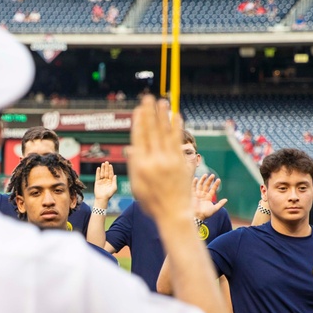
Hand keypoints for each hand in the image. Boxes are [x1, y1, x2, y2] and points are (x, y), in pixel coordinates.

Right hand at [93, 162, 116, 203]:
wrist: (102, 198)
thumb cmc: (109, 194)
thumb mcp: (114, 188)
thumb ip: (114, 181)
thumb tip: (115, 175)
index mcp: (111, 181)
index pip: (111, 174)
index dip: (111, 169)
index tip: (110, 165)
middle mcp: (106, 180)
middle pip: (106, 172)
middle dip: (106, 167)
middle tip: (106, 162)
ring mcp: (102, 181)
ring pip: (102, 173)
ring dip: (102, 168)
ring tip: (103, 164)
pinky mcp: (97, 182)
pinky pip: (97, 176)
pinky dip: (98, 172)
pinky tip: (98, 168)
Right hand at [128, 95, 192, 222]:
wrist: (174, 214)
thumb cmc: (153, 203)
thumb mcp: (137, 186)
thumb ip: (134, 166)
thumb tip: (132, 148)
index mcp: (140, 166)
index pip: (139, 138)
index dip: (139, 122)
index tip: (139, 110)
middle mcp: (154, 161)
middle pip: (151, 131)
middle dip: (149, 113)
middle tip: (147, 98)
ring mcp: (168, 161)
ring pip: (165, 133)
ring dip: (163, 115)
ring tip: (161, 101)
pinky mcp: (180, 162)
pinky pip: (177, 141)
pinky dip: (176, 128)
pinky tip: (176, 116)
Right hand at [192, 174, 227, 220]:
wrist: (197, 216)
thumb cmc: (206, 213)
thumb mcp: (215, 209)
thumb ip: (220, 204)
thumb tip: (226, 199)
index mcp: (208, 198)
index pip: (213, 189)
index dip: (215, 185)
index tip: (218, 179)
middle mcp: (203, 195)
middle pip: (207, 186)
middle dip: (210, 180)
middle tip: (212, 175)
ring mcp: (198, 194)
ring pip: (200, 185)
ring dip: (203, 180)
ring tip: (206, 174)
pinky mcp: (192, 195)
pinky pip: (193, 188)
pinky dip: (194, 183)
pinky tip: (196, 178)